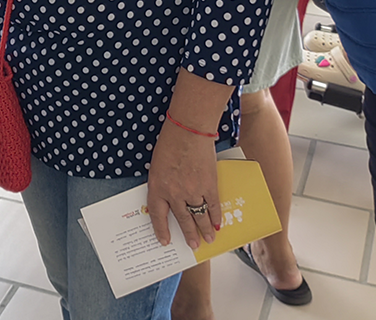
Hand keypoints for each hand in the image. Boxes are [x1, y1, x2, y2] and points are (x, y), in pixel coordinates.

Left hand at [146, 118, 222, 249]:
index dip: (161, 230)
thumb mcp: (157, 166)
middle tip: (193, 245)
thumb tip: (169, 199)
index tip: (164, 241)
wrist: (188, 130)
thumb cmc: (170, 143)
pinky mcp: (209, 185)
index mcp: (158, 187)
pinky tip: (218, 224)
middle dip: (188, 234)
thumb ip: (162, 184)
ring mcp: (193, 191)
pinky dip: (216, 216)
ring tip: (208, 239)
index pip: (158, 215)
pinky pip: (213, 205)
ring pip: (200, 216)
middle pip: (183, 219)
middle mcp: (174, 193)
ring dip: (204, 229)